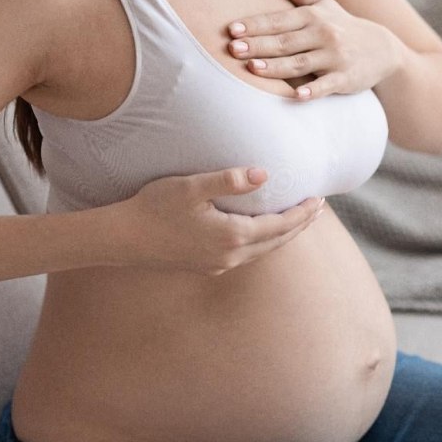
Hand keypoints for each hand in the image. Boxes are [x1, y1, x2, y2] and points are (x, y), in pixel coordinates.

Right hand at [116, 166, 324, 275]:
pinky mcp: (207, 267)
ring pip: (263, 251)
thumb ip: (228, 180)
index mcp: (232, 236)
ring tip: (297, 219)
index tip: (319, 200)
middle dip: (300, 225)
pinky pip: (247, 255)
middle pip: (277, 242)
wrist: (122, 239)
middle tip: (318, 209)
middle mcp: (230, 256)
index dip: (302, 214)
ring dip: (283, 235)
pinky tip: (262, 232)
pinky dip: (263, 242)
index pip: (280, 226)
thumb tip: (264, 174)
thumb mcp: (191, 188)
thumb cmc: (154, 208)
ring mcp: (219, 265)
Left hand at [225, 0, 403, 100]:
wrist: (382, 49)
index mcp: (313, 16)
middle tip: (233, 49)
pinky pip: (327, 86)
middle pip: (285, 42)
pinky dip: (313, 91)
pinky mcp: (345, 78)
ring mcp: (335, 57)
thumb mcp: (321, 3)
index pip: (278, 20)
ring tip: (253, 69)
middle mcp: (324, 34)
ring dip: (277, 67)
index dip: (255, 25)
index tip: (232, 30)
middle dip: (259, 45)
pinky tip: (297, 95)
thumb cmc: (341, 25)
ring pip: (301, 63)